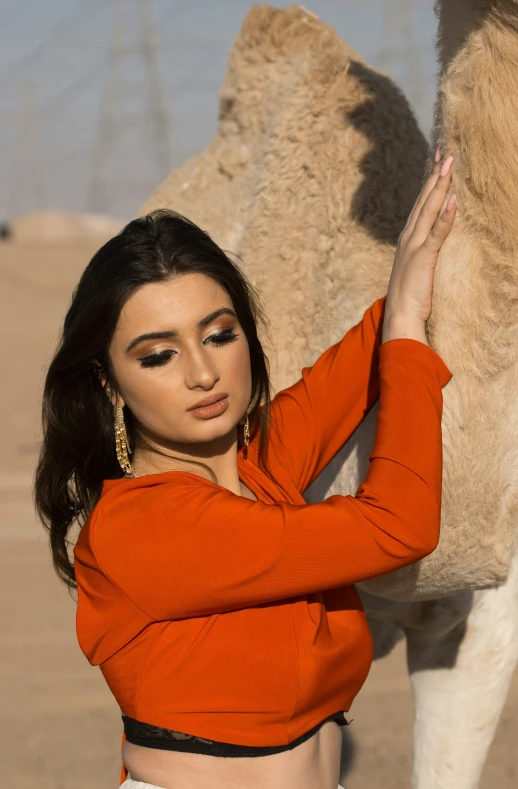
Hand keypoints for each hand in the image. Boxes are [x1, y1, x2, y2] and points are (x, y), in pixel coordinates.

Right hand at [385, 149, 456, 324]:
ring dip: (439, 186)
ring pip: (429, 209)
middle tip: (445, 153)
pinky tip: (453, 200)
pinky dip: (445, 217)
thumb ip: (421, 252)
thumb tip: (429, 244)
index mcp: (408, 238)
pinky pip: (437, 233)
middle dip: (435, 175)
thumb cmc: (409, 297)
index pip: (421, 204)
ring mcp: (414, 246)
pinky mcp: (423, 258)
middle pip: (424, 200)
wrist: (400, 316)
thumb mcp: (415, 269)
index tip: (438, 162)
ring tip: (449, 165)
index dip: (430, 182)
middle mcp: (409, 237)